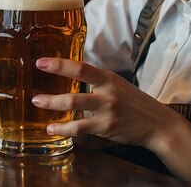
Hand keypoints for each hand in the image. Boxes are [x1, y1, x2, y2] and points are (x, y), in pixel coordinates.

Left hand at [30, 57, 180, 150]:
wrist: (157, 123)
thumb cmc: (135, 103)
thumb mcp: (119, 84)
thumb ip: (99, 80)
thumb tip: (74, 73)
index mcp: (109, 78)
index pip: (81, 68)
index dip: (59, 65)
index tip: (41, 62)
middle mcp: (108, 92)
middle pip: (73, 91)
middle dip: (51, 93)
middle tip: (33, 95)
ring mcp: (107, 110)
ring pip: (74, 109)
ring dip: (53, 107)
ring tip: (38, 106)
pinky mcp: (107, 127)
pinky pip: (80, 128)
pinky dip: (63, 128)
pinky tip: (52, 128)